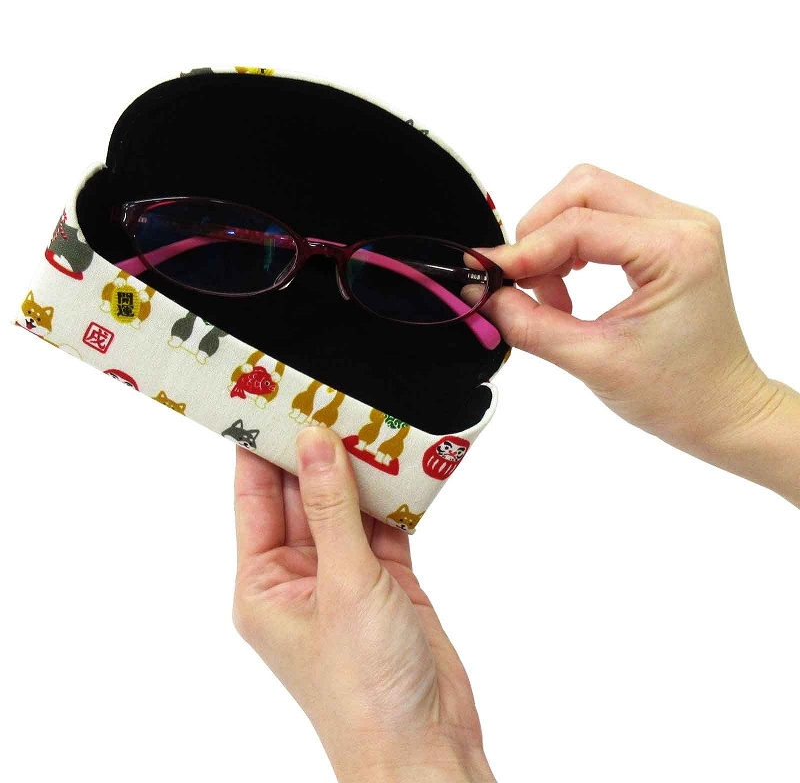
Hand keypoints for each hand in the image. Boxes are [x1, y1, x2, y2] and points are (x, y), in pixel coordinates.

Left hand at [232, 428, 495, 782]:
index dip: (260, 448)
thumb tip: (314, 441)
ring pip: (346, 506)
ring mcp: (345, 578)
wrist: (426, 744)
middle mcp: (301, 577)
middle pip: (303, 495)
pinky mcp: (386, 582)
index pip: (255, 498)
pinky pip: (384, 524)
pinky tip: (402, 462)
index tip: (269, 398)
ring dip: (358, 469)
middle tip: (328, 395)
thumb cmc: (365, 688)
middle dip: (316, 450)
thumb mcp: (342, 584)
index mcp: (264, 584)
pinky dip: (394, 496)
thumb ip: (331, 508)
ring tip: (367, 415)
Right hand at [478, 164, 790, 465]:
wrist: (723, 411)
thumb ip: (529, 324)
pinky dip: (572, 245)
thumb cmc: (677, 395)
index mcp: (676, 250)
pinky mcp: (666, 238)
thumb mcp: (592, 361)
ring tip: (550, 295)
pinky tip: (567, 286)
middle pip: (584, 191)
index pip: (579, 225)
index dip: (524, 250)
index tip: (486, 277)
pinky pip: (604, 218)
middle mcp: (682, 223)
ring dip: (554, 239)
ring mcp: (677, 226)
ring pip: (590, 198)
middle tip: (519, 284)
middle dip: (539, 233)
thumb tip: (481, 295)